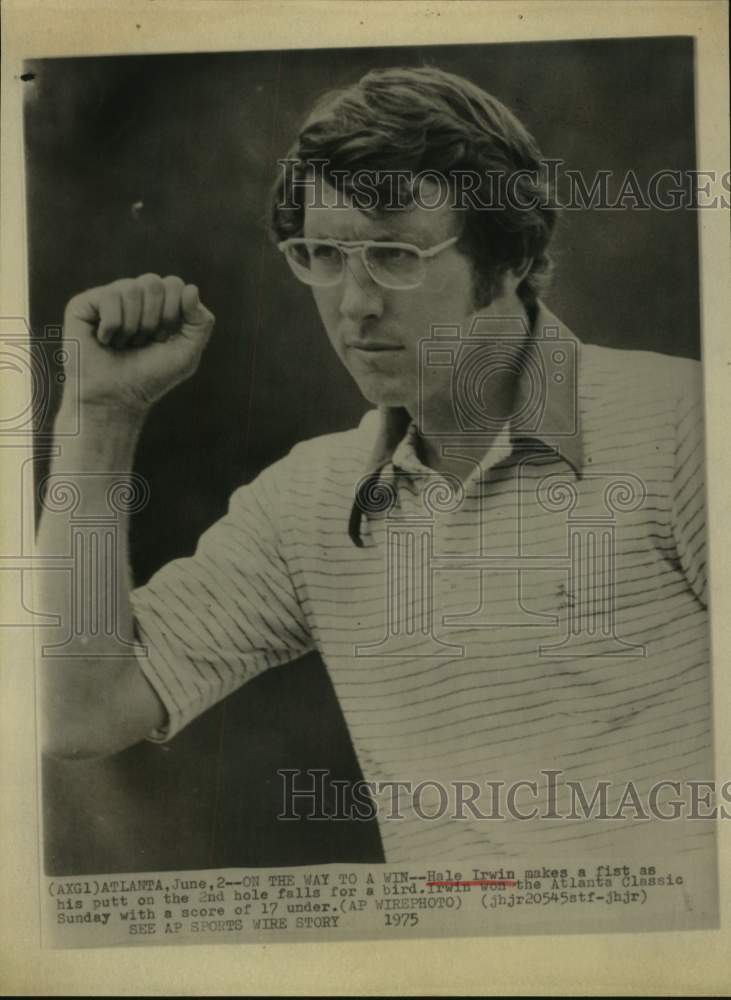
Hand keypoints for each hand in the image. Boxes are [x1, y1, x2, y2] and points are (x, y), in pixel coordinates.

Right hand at [61, 274, 214, 417]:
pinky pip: (109, 297)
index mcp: (158, 303)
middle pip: (154, 282)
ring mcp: (108, 298)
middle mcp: (133, 296)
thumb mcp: (187, 352)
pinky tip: (105, 341)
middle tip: (142, 342)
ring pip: (131, 288)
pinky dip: (113, 326)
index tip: (161, 340)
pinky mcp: (83, 304)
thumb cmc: (151, 377)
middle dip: (153, 320)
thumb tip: (190, 288)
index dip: (173, 315)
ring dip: (133, 326)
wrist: (116, 399)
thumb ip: (201, 322)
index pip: (175, 284)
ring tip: (123, 344)